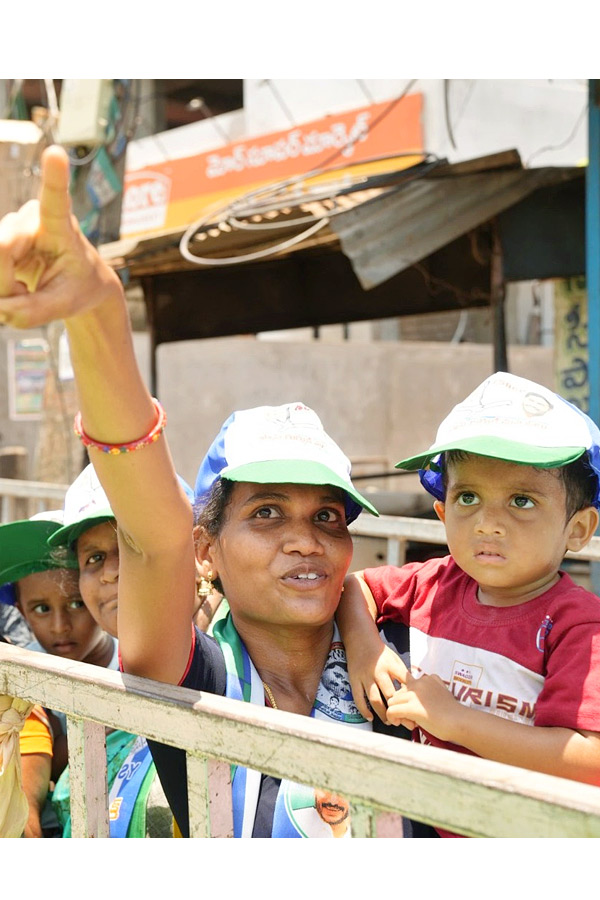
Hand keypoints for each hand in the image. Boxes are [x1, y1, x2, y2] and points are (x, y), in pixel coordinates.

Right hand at [0, 145, 122, 327]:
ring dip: (4, 289)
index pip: (55, 200)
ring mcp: (8, 225)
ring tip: (26, 288)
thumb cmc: (77, 286)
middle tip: (28, 294)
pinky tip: (13, 285)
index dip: (53, 177)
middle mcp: (30, 217)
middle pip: (0, 250)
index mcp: (60, 225)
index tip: (56, 154)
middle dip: (7, 285)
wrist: (76, 282)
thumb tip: (2, 308)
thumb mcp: (66, 305)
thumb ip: (34, 312)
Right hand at [347, 642, 407, 723]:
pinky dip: (364, 710)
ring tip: (389, 721)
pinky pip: (358, 699)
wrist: (361, 640)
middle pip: (390, 695)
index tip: (416, 709)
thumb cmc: (381, 653)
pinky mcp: (354, 680)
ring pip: (374, 699)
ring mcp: (365, 676)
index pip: (404, 684)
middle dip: (397, 710)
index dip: (411, 698)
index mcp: (391, 665)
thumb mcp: (396, 660)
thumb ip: (403, 675)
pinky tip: (370, 717)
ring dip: (382, 714)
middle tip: (403, 721)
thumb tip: (414, 693)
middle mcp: (378, 671)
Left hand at [386, 671, 462, 739]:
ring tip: (411, 723)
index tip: (416, 710)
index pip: (407, 686)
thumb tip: (409, 701)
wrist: (460, 722)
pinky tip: (400, 723)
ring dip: (398, 713)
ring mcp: (415, 694)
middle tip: (412, 719)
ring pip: (392, 702)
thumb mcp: (439, 695)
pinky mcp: (412, 707)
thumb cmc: (452, 714)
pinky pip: (391, 710)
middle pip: (398, 694)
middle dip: (401, 706)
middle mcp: (419, 682)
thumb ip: (426, 693)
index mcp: (427, 679)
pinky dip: (392, 718)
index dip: (407, 699)